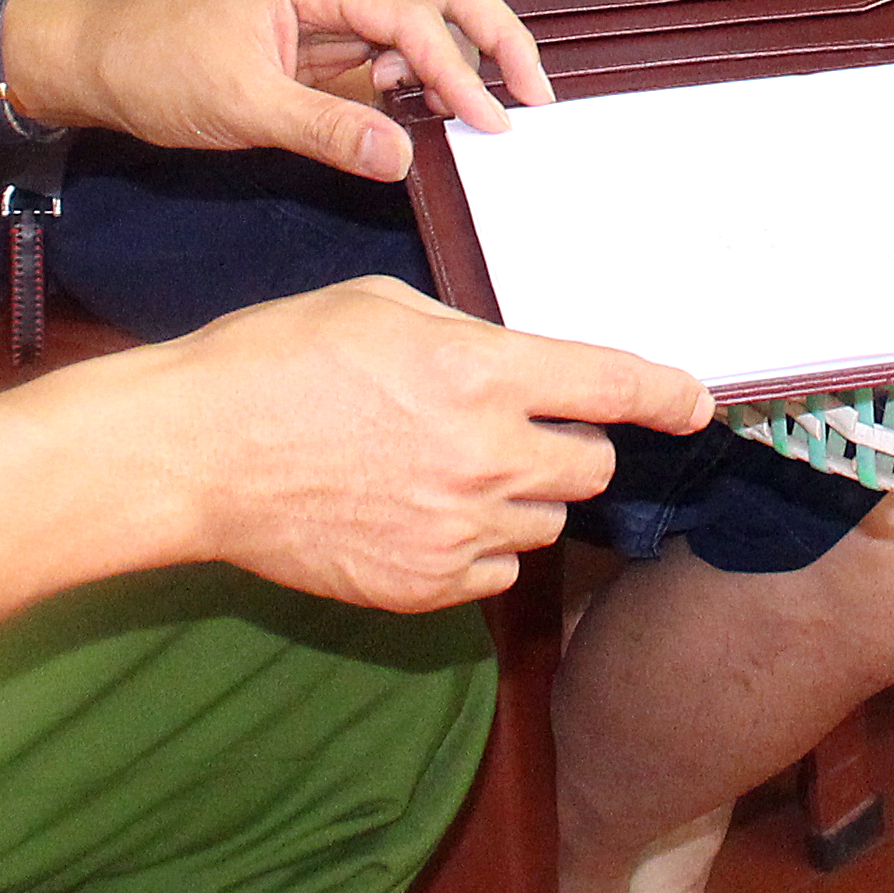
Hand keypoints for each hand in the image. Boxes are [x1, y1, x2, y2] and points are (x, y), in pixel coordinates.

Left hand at [48, 0, 550, 183]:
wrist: (97, 61)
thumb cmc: (155, 68)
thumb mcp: (242, 108)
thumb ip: (328, 130)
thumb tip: (404, 157)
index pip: (414, 15)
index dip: (460, 72)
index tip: (491, 124)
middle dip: (495, 36)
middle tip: (536, 96)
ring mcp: (328, 0)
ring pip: (424, 10)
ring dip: (464, 55)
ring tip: (492, 111)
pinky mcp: (322, 31)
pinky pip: (393, 41)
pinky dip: (425, 71)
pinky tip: (430, 111)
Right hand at [124, 276, 718, 610]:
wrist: (197, 453)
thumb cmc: (280, 360)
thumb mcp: (385, 306)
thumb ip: (469, 337)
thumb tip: (517, 363)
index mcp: (481, 375)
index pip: (612, 387)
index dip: (668, 396)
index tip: (695, 405)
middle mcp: (485, 458)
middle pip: (593, 467)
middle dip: (572, 445)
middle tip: (518, 428)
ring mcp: (456, 531)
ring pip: (546, 522)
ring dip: (522, 496)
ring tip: (445, 469)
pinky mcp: (422, 586)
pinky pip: (496, 571)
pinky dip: (479, 546)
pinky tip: (421, 513)